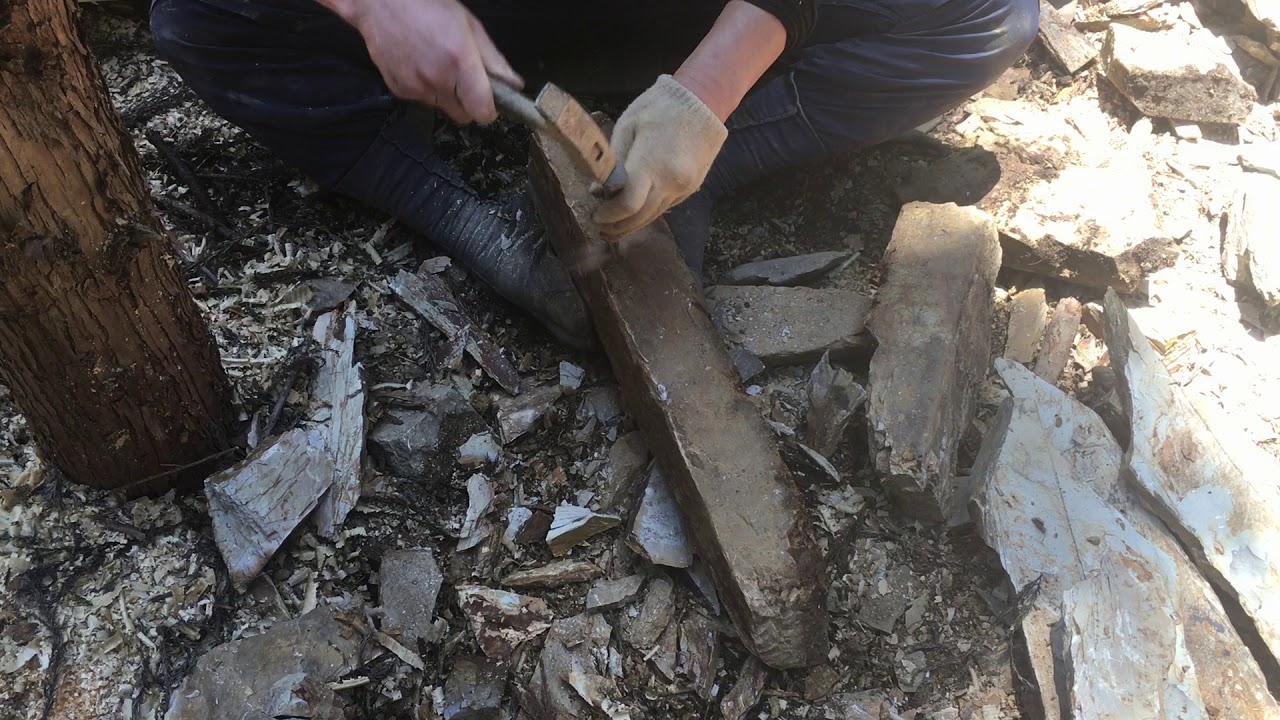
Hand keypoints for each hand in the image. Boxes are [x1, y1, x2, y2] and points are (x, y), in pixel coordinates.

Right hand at [344, 0, 519, 124]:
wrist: (382, 2)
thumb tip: (513, 84)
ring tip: (437, 62)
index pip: (481, 111)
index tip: (489, 102)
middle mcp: (437, 80)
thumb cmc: (428, 5)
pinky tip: (419, 63)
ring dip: (445, 94)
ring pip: (441, 107)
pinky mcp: (398, 89)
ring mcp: (415, 87)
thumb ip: (493, 60)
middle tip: (464, 78)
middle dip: (467, 102)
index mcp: (459, 62)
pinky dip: (424, 88)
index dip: (489, 110)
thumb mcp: (470, 25)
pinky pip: (420, 99)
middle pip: (462, 115)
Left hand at [593, 75, 727, 239]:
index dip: (608, 216)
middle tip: (600, 228)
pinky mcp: (691, 187)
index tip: (596, 216)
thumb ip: (614, 162)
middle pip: (640, 217)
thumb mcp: (627, 126)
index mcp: (652, 164)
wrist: (703, 101)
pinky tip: (635, 212)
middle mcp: (671, 181)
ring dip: (632, 224)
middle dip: (618, 226)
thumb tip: (600, 190)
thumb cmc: (660, 107)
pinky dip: (648, 212)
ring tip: (613, 227)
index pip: (627, 205)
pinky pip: (665, 206)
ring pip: (654, 216)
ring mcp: (684, 186)